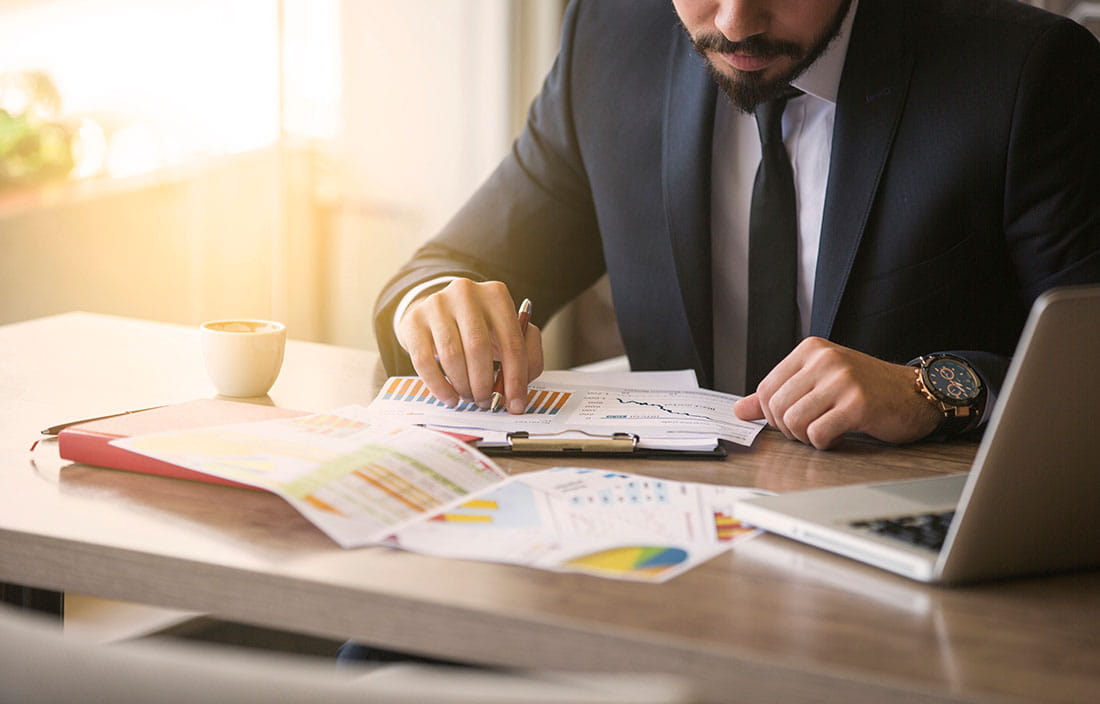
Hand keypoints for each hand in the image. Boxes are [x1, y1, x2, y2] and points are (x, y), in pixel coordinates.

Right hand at [396, 278, 542, 413]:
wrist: (438, 312)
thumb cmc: (479, 328)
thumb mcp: (507, 333)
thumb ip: (526, 356)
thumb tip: (518, 391)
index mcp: (496, 295)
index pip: (512, 341)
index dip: (516, 378)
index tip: (516, 404)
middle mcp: (466, 293)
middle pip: (478, 348)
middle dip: (485, 384)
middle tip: (487, 402)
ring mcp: (436, 304)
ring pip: (451, 356)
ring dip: (463, 386)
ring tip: (469, 397)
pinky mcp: (413, 321)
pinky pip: (424, 361)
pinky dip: (439, 386)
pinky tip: (450, 397)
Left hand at [733, 337, 941, 448]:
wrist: (914, 394)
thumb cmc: (865, 389)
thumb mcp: (818, 382)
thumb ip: (778, 394)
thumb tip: (738, 410)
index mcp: (810, 350)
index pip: (765, 389)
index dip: (772, 415)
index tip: (791, 420)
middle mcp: (824, 360)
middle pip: (777, 407)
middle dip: (788, 429)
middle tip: (810, 429)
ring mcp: (842, 380)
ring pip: (794, 422)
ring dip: (806, 437)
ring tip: (824, 431)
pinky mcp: (858, 403)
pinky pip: (818, 434)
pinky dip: (824, 443)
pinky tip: (839, 435)